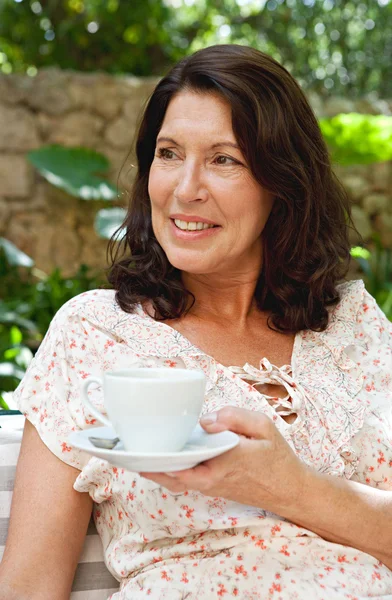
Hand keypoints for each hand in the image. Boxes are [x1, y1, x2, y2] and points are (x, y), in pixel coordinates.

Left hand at [140, 406, 307, 513]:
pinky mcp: (211, 489)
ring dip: (153, 470)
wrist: (290, 490)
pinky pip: (183, 482)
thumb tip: (205, 420)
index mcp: (225, 461)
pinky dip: (167, 473)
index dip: (160, 454)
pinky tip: (156, 461)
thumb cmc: (277, 457)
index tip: (140, 441)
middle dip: (146, 464)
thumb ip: (235, 417)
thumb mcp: (264, 427)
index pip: (185, 461)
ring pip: (174, 481)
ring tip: (132, 454)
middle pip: (171, 475)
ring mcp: (210, 487)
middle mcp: (212, 478)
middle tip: (123, 450)